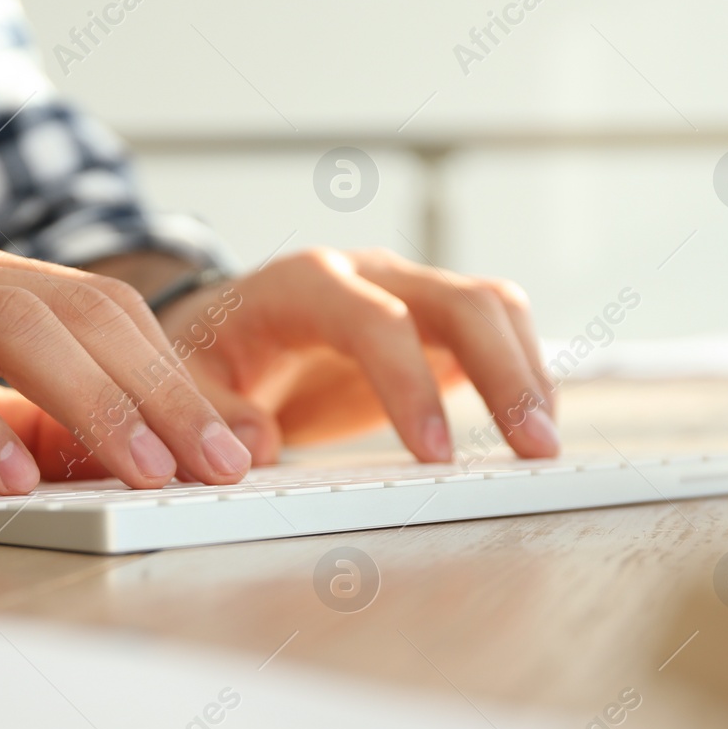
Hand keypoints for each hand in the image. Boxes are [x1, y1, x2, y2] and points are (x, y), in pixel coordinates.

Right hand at [0, 241, 251, 506]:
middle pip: (79, 310)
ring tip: (147, 472)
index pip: (105, 311)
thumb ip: (37, 424)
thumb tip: (148, 454)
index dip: (179, 373)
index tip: (240, 442)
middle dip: (163, 389)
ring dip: (94, 400)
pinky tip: (15, 479)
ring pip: (10, 324)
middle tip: (221, 463)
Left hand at [154, 248, 558, 465]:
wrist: (224, 328)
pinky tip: (531, 429)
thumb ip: (210, 409)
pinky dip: (523, 375)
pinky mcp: (434, 323)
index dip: (408, 382)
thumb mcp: (185, 379)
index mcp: (305, 282)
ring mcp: (409, 292)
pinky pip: (495, 334)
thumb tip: (253, 447)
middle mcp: (369, 274)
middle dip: (503, 370)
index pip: (374, 319)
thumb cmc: (207, 352)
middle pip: (459, 299)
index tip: (434, 454)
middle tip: (531, 447)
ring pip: (492, 307)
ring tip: (542, 446)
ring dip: (527, 371)